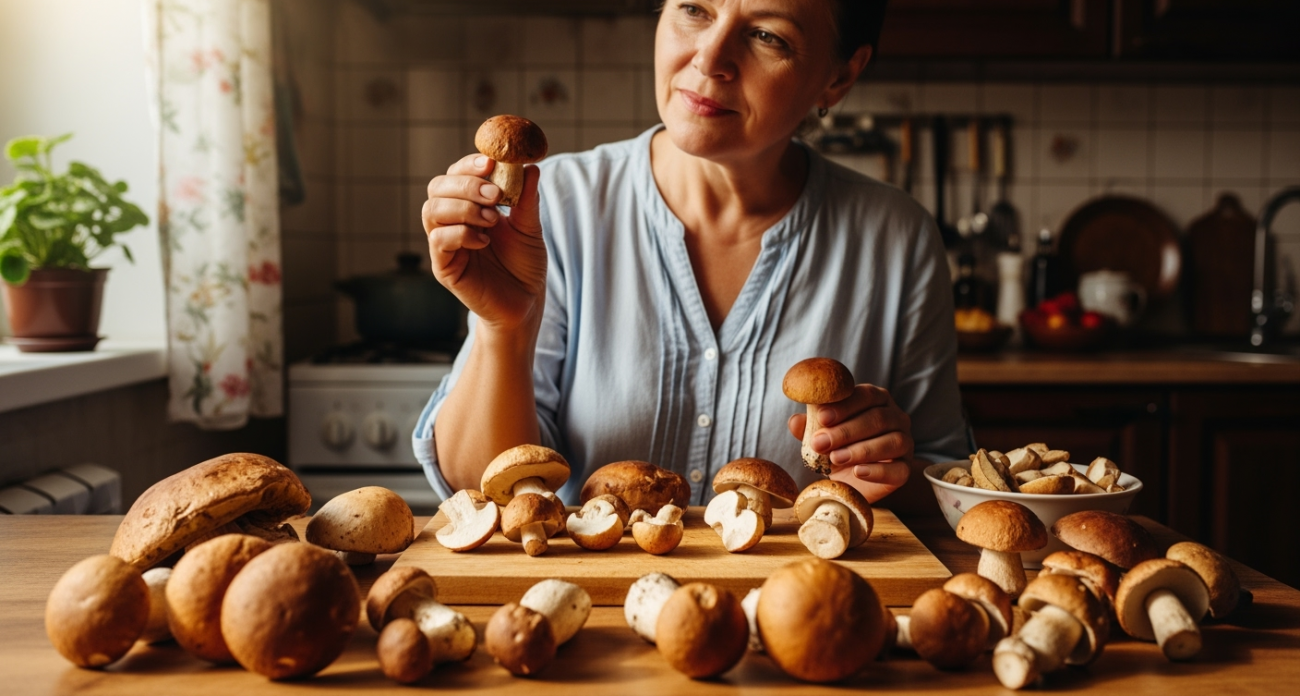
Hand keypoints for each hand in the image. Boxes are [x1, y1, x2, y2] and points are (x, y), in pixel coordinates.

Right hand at [423, 154, 547, 332]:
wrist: (526, 302)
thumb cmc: (524, 265)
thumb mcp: (529, 227)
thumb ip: (527, 199)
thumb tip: (530, 166)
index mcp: (469, 205)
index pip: (456, 174)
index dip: (469, 165)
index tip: (491, 162)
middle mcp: (451, 221)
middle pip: (437, 187)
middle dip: (466, 184)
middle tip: (495, 194)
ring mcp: (445, 244)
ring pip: (431, 210)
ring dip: (463, 208)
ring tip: (493, 219)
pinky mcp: (444, 266)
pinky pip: (438, 240)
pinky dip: (461, 234)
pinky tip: (484, 241)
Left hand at [787, 384, 913, 502]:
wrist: (853, 480)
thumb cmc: (838, 447)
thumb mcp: (821, 434)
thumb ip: (809, 426)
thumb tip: (795, 421)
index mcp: (877, 400)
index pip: (866, 395)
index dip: (844, 406)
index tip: (822, 417)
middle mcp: (896, 418)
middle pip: (877, 418)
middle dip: (846, 431)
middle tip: (820, 443)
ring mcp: (905, 443)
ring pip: (891, 442)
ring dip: (861, 450)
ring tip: (835, 458)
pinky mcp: (905, 469)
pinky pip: (898, 469)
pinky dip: (877, 470)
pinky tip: (857, 472)